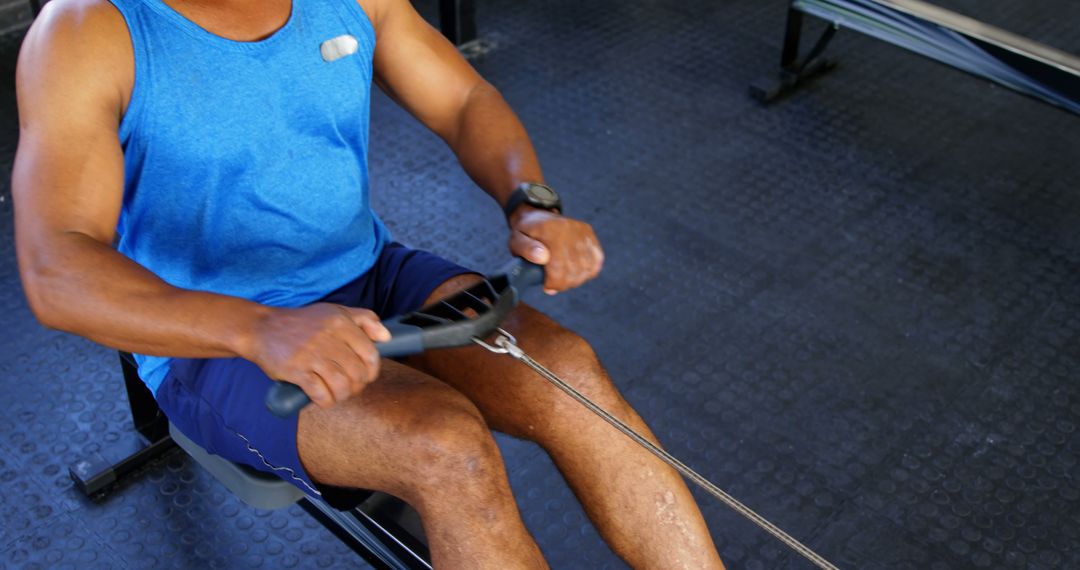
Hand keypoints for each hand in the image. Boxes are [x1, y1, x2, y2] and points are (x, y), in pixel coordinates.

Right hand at [244, 303, 390, 407]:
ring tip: (338, 393)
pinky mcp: (296, 370)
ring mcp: (311, 354)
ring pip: (342, 385)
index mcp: (340, 322)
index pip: (370, 354)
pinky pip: (321, 394)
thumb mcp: (335, 311)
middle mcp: (328, 337)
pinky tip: (324, 398)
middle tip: (350, 387)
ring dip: (343, 395)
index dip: (372, 371)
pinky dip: (327, 401)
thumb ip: (365, 319)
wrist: (262, 328)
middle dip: (358, 386)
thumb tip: (387, 337)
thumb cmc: (302, 323)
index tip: (366, 376)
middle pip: (358, 373)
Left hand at [509, 206, 603, 293]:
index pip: (559, 266)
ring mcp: (581, 231)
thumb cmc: (526, 233)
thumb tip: (542, 258)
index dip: (555, 283)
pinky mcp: (589, 233)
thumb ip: (526, 249)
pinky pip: (597, 258)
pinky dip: (589, 270)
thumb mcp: (516, 240)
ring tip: (564, 280)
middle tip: (555, 285)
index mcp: (549, 231)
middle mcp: (569, 229)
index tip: (547, 287)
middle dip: (564, 284)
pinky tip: (578, 273)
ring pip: (587, 266)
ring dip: (576, 279)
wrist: (536, 215)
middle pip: (574, 269)